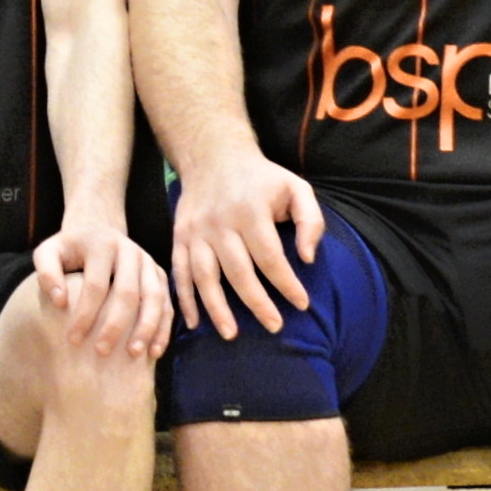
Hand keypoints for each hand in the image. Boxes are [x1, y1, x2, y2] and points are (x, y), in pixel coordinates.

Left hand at [34, 211, 175, 362]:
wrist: (96, 231)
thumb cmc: (68, 250)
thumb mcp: (48, 252)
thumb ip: (46, 273)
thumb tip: (59, 302)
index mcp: (102, 244)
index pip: (96, 285)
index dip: (85, 314)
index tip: (73, 339)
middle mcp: (130, 251)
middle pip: (128, 293)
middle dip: (116, 325)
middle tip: (102, 352)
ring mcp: (148, 262)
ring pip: (154, 298)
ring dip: (146, 329)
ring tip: (133, 354)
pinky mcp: (160, 275)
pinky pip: (167, 303)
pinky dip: (163, 328)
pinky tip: (154, 351)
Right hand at [169, 149, 325, 337]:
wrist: (213, 155)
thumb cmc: (262, 178)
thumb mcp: (296, 188)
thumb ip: (311, 221)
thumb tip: (307, 259)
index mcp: (250, 211)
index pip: (270, 257)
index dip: (287, 284)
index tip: (302, 304)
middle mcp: (219, 223)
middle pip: (238, 272)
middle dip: (258, 304)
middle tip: (275, 326)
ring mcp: (195, 231)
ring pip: (204, 277)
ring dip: (217, 309)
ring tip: (232, 334)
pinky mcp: (179, 236)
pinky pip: (180, 272)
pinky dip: (185, 300)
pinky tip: (194, 323)